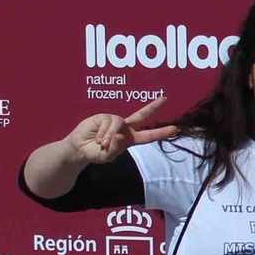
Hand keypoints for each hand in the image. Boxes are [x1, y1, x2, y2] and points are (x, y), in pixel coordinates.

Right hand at [65, 96, 179, 163]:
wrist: (79, 149)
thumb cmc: (96, 153)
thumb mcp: (107, 156)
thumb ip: (115, 148)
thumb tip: (120, 135)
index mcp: (131, 139)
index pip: (149, 135)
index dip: (161, 132)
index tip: (175, 128)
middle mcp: (125, 127)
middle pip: (142, 115)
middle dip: (153, 106)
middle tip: (164, 98)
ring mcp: (115, 121)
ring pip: (119, 123)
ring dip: (109, 135)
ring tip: (102, 143)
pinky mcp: (104, 116)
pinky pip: (108, 122)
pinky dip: (102, 132)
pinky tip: (97, 137)